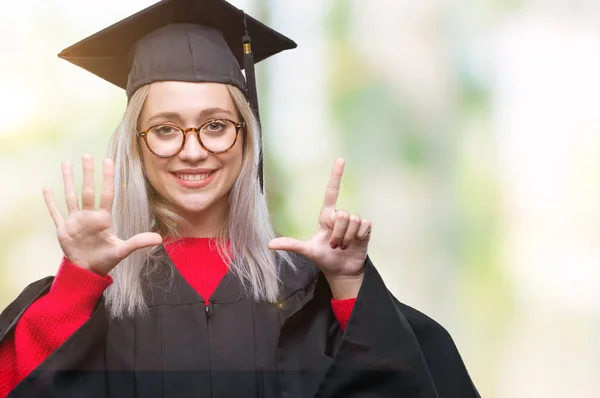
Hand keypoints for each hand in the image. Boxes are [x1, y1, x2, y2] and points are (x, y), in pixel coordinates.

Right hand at [43, 154, 162, 275]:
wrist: (87, 271)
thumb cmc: (106, 259)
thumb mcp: (123, 250)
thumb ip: (138, 242)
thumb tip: (160, 239)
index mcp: (103, 218)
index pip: (107, 194)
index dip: (108, 178)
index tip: (107, 161)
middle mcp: (89, 216)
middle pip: (88, 190)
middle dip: (87, 173)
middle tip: (87, 155)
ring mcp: (75, 220)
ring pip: (70, 196)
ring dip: (68, 180)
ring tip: (66, 163)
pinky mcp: (63, 228)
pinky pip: (56, 212)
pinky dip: (50, 202)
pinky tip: (46, 189)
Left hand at [268, 158, 371, 297]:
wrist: (342, 271)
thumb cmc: (324, 258)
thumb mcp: (307, 251)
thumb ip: (291, 245)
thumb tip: (269, 245)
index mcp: (326, 216)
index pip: (332, 192)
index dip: (336, 175)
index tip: (340, 160)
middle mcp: (340, 216)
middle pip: (342, 214)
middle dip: (338, 233)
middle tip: (335, 245)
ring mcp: (353, 222)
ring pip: (353, 221)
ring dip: (347, 237)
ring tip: (344, 245)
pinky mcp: (365, 229)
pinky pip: (364, 226)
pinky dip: (358, 237)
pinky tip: (355, 243)